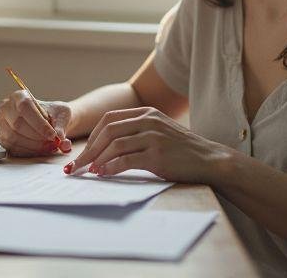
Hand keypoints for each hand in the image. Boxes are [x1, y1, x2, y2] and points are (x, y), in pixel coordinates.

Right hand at [0, 90, 73, 156]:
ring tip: (49, 147)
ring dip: (34, 146)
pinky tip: (41, 150)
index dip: (39, 123)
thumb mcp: (62, 115)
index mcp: (19, 96)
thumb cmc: (54, 114)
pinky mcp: (2, 139)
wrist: (49, 121)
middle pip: (17, 124)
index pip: (24, 107)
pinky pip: (13, 148)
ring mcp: (2, 124)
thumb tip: (61, 141)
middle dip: (37, 137)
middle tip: (53, 143)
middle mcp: (6, 108)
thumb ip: (61, 127)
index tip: (53, 135)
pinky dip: (30, 152)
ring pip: (14, 138)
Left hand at [64, 107, 228, 182]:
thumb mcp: (158, 133)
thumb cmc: (181, 151)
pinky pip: (126, 159)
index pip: (109, 119)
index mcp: (147, 113)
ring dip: (97, 159)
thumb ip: (135, 134)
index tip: (81, 153)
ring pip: (114, 144)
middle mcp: (149, 121)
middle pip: (108, 131)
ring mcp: (154, 136)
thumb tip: (102, 151)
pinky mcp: (158, 154)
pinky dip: (111, 167)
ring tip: (88, 172)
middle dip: (89, 150)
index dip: (92, 137)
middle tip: (76, 166)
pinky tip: (103, 174)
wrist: (209, 160)